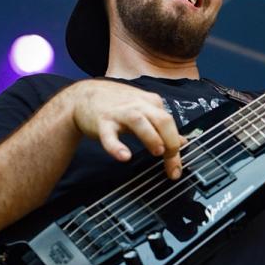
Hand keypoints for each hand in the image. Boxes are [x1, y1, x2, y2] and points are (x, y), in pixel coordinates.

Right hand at [68, 80, 185, 178]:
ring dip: (151, 137)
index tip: (176, 169)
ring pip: (140, 122)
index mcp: (151, 103)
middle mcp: (138, 105)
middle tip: (171, 159)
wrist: (83, 96)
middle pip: (162, 120)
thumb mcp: (144, 111)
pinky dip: (117, 146)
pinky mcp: (102, 122)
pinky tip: (124, 156)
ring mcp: (119, 113)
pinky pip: (109, 135)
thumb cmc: (117, 105)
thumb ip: (162, 127)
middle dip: (170, 141)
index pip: (170, 124)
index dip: (176, 146)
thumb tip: (182, 141)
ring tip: (158, 152)